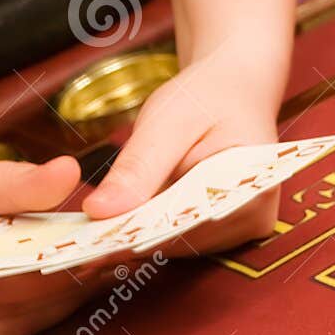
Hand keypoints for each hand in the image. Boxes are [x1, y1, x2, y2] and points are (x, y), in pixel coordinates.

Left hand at [82, 48, 281, 254]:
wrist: (234, 88)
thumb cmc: (206, 96)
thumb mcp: (167, 122)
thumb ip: (138, 168)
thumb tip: (100, 212)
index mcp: (252, 190)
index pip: (185, 227)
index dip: (137, 237)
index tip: (92, 242)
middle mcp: (254, 219)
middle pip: (182, 242)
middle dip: (131, 240)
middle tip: (80, 243)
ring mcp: (243, 229)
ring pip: (179, 246)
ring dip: (137, 239)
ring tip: (94, 236)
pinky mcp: (227, 231)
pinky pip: (181, 239)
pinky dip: (149, 232)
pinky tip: (119, 225)